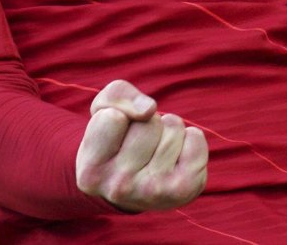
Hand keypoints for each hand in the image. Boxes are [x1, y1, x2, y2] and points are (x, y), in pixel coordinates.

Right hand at [75, 79, 207, 210]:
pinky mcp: (183, 189)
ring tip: (155, 151)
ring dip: (167, 130)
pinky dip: (190, 138)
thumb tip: (149, 109)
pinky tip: (175, 156)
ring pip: (172, 127)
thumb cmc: (114, 141)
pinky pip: (196, 139)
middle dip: (145, 122)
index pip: (113, 117)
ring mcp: (153, 192)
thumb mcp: (102, 111)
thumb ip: (117, 95)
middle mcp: (120, 187)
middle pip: (148, 122)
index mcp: (91, 171)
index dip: (118, 116)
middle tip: (137, 145)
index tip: (114, 137)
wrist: (131, 190)